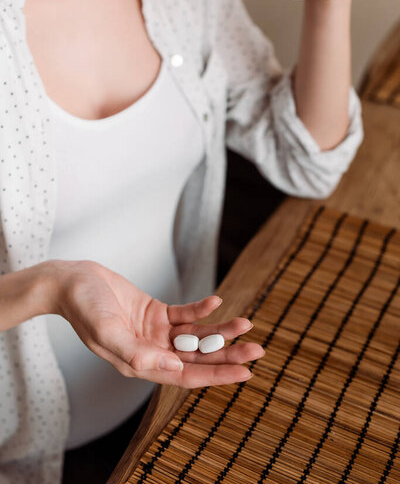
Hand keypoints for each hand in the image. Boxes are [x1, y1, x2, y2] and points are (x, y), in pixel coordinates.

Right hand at [46, 259, 263, 387]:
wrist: (73, 282)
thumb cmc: (84, 308)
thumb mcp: (107, 331)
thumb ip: (137, 352)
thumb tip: (173, 366)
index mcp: (140, 363)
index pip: (186, 376)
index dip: (216, 376)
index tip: (245, 373)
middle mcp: (151, 351)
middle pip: (197, 357)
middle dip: (227, 354)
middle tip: (257, 350)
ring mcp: (154, 332)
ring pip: (196, 336)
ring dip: (220, 331)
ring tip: (246, 324)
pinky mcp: (155, 312)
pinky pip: (184, 314)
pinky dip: (201, 309)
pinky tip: (216, 302)